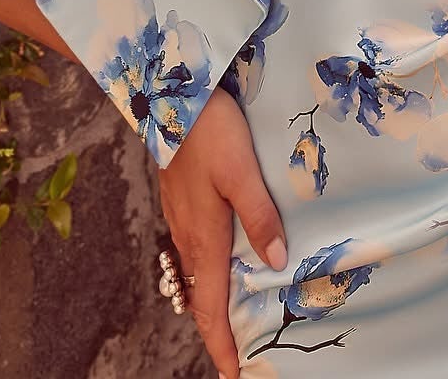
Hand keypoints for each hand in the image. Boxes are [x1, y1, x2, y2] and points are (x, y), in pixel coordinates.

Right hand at [158, 86, 287, 378]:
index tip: (235, 374)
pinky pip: (195, 249)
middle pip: (203, 297)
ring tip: (236, 314)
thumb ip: (260, 216)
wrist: (170, 95)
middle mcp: (189, 236)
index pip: (211, 308)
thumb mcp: (242, 172)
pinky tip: (224, 259)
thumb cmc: (209, 132)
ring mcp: (182, 218)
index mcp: (205, 238)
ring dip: (215, 299)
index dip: (223, 344)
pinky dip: (209, 270)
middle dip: (220, 329)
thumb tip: (278, 261)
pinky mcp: (182, 200)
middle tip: (241, 351)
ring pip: (198, 273)